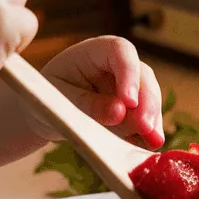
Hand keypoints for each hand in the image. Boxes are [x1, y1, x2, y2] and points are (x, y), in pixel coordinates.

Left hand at [37, 36, 164, 148]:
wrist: (45, 115)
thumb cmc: (45, 98)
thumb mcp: (57, 101)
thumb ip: (87, 105)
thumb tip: (120, 112)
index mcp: (95, 52)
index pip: (120, 51)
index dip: (129, 74)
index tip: (129, 102)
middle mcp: (117, 66)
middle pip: (143, 76)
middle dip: (147, 102)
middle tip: (145, 128)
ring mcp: (129, 87)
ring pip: (150, 98)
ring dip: (153, 120)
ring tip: (153, 141)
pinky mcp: (133, 110)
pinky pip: (147, 119)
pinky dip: (148, 134)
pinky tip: (147, 147)